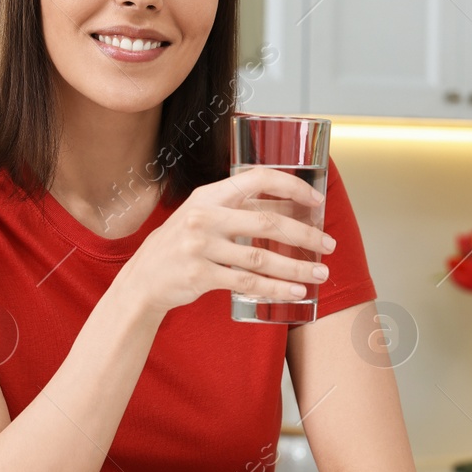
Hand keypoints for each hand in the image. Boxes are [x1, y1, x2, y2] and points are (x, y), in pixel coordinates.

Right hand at [116, 166, 334, 316]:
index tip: (316, 199)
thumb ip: (239, 211)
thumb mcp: (203, 217)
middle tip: (328, 244)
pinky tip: (295, 292)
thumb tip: (289, 210)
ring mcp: (201, 246)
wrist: (143, 278)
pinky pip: (247, 282)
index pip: (257, 179)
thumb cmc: (180, 244)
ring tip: (320, 274)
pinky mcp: (200, 275)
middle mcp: (204, 216)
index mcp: (209, 195)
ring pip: (261, 257)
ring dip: (296, 267)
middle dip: (304, 234)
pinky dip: (275, 288)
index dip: (291, 187)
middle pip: (267, 223)